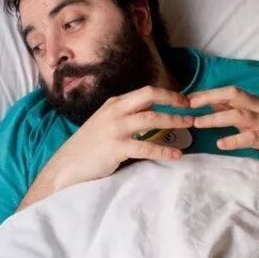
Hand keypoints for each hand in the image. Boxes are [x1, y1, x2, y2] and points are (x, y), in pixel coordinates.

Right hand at [51, 86, 192, 187]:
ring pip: (150, 119)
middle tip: (192, 108)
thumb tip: (150, 111)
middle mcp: (114, 112)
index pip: (145, 92)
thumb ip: (125, 116)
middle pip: (149, 97)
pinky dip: (163, 151)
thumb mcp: (104, 123)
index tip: (184, 100)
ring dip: (173, 122)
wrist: (67, 166)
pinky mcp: (115, 148)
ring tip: (189, 127)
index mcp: (113, 104)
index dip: (168, 94)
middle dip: (173, 100)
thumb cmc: (88, 147)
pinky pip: (145, 147)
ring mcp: (114, 129)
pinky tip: (176, 155)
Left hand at [189, 86, 258, 179]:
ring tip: (198, 123)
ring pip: (240, 115)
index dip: (209, 93)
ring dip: (216, 118)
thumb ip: (235, 111)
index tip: (187, 97)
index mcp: (255, 103)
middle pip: (234, 96)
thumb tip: (212, 102)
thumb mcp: (253, 120)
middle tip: (189, 105)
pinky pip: (251, 138)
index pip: (230, 92)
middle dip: (210, 98)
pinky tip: (221, 144)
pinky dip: (235, 140)